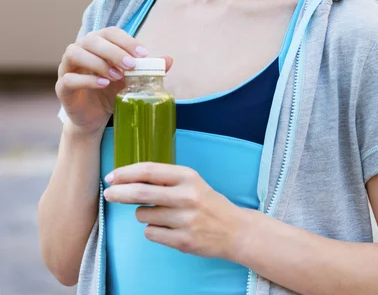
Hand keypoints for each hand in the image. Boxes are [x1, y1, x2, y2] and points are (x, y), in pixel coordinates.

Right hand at [56, 27, 172, 135]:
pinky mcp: (62, 87)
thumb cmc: (112, 91)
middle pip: (93, 40)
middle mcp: (80, 50)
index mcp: (98, 43)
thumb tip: (169, 60)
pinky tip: (104, 84)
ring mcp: (68, 67)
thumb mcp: (133, 80)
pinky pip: (69, 78)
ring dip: (98, 62)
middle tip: (131, 65)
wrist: (95, 118)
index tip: (144, 54)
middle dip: (114, 51)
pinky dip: (87, 80)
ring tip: (117, 76)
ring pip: (75, 53)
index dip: (126, 41)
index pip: (110, 32)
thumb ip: (149, 69)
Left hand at [103, 162, 246, 259]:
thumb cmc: (206, 202)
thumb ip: (165, 179)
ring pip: (143, 215)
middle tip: (108, 194)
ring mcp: (184, 220)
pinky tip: (168, 228)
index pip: (149, 171)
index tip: (111, 176)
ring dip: (143, 214)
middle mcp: (186, 196)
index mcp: (187, 176)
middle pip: (140, 193)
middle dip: (119, 193)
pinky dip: (153, 230)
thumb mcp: (191, 182)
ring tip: (161, 214)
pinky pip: (151, 233)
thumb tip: (129, 179)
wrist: (233, 230)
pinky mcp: (183, 241)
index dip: (126, 173)